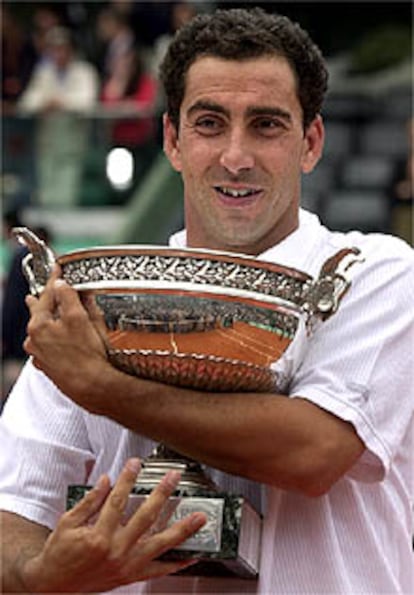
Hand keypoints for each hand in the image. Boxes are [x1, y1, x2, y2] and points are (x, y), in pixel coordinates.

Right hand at [23, 458, 206, 592]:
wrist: (54, 585)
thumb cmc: (60, 553)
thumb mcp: (67, 522)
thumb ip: (89, 500)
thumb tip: (107, 480)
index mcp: (98, 535)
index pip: (118, 500)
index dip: (128, 479)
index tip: (136, 463)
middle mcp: (116, 550)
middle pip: (146, 517)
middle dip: (162, 494)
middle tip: (174, 478)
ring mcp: (126, 565)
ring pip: (160, 545)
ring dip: (182, 529)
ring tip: (199, 517)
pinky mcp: (131, 576)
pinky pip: (160, 570)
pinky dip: (178, 563)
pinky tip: (193, 554)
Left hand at [24, 266, 112, 404]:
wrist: (93, 387)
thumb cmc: (88, 355)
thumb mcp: (82, 318)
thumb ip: (70, 298)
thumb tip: (63, 285)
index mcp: (39, 325)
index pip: (48, 294)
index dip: (54, 279)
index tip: (58, 268)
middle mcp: (34, 341)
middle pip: (39, 313)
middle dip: (43, 299)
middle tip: (42, 289)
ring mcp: (40, 356)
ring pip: (42, 330)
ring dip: (47, 319)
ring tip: (48, 311)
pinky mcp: (49, 367)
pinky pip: (47, 346)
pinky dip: (52, 337)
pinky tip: (59, 337)